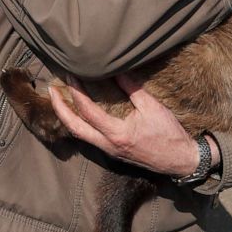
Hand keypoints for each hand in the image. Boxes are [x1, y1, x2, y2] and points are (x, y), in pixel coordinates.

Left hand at [49, 74, 217, 175]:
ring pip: (79, 135)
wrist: (180, 161)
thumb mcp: (153, 108)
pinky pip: (89, 138)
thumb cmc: (169, 134)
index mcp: (116, 134)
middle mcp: (107, 145)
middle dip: (59, 108)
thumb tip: (117, 70)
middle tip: (51, 89)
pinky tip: (78, 111)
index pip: (87, 111)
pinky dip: (79, 123)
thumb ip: (133, 89)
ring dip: (67, 116)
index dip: (76, 91)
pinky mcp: (112, 152)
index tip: (70, 75)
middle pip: (73, 127)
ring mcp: (109, 151)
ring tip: (59, 98)